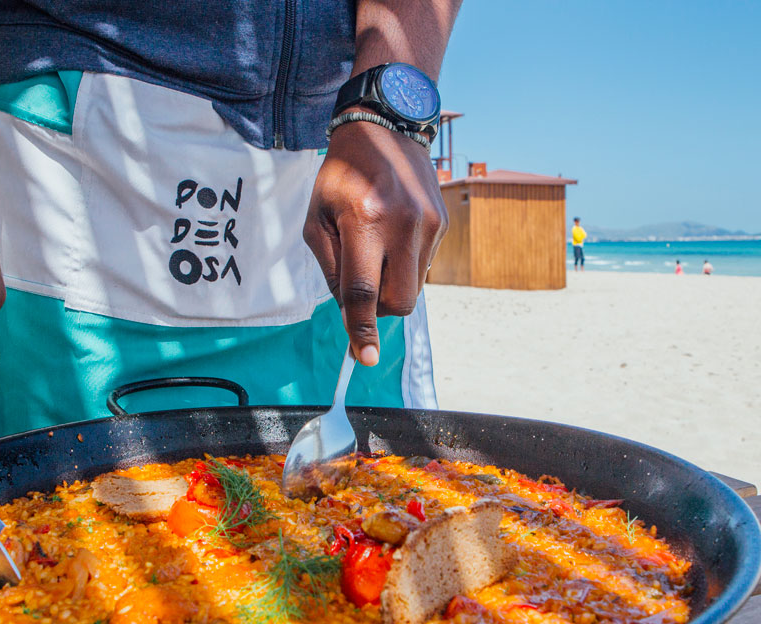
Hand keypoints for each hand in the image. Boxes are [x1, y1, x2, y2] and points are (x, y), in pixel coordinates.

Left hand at [303, 119, 447, 364]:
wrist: (385, 128)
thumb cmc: (342, 176)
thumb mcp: (317, 218)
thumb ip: (331, 268)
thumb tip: (350, 312)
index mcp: (364, 221)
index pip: (363, 291)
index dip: (361, 329)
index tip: (364, 358)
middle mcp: (403, 224)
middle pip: (399, 301)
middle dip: (380, 308)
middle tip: (362, 286)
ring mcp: (429, 224)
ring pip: (414, 288)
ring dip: (392, 283)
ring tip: (377, 246)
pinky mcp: (443, 223)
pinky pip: (423, 266)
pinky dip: (404, 263)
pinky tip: (393, 232)